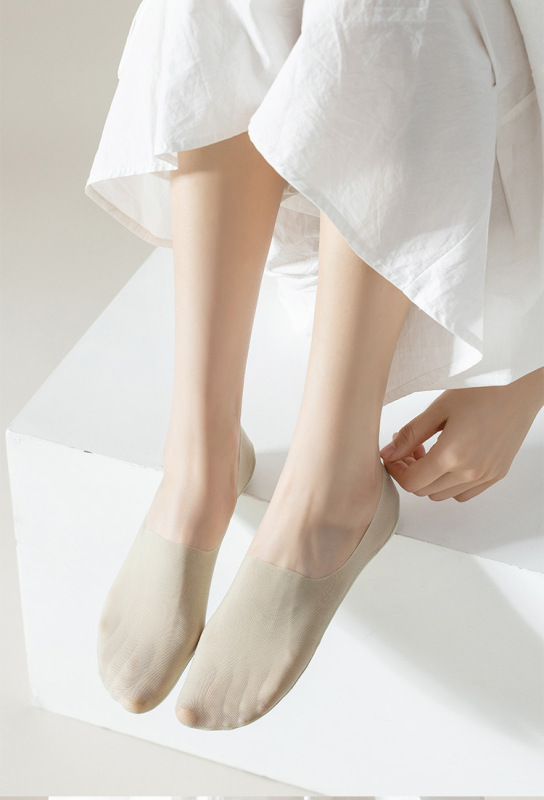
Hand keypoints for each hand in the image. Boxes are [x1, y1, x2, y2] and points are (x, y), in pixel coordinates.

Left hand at [379, 369, 543, 501]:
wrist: (517, 399)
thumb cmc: (480, 396)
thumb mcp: (439, 409)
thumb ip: (410, 434)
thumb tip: (387, 453)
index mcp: (451, 455)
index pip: (411, 481)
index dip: (396, 470)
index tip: (393, 455)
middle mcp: (468, 472)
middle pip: (423, 490)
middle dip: (409, 472)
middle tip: (410, 449)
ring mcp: (483, 478)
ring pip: (441, 495)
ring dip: (428, 479)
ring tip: (431, 453)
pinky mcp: (493, 477)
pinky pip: (462, 494)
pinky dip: (448, 484)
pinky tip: (449, 462)